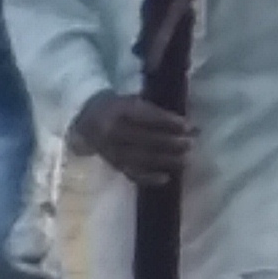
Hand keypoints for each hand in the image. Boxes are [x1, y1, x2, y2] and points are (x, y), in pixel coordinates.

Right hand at [72, 89, 194, 185]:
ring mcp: (110, 150)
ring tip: (186, 160)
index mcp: (118, 109)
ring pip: (140, 158)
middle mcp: (111, 130)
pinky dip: (150, 178)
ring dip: (165, 161)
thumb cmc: (120, 107)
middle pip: (144, 139)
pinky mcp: (112, 164)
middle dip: (170, 142)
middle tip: (190, 143)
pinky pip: (131, 173)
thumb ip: (158, 111)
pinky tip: (167, 178)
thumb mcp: (134, 100)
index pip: (145, 115)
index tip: (187, 125)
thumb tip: (190, 126)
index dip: (167, 121)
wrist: (86, 119)